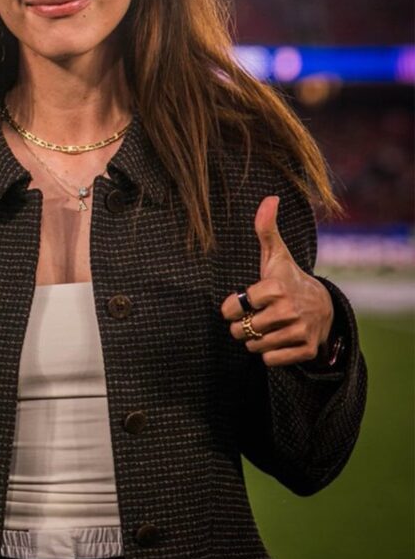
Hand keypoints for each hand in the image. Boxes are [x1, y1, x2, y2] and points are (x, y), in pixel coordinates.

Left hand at [220, 195, 333, 366]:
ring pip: (254, 346)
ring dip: (255, 340)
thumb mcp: (276, 255)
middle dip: (242, 326)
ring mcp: (299, 331)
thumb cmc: (288, 279)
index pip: (235, 306)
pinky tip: (279, 340)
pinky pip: (270, 360)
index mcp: (276, 286)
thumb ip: (265, 228)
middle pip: (242, 330)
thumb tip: (270, 197)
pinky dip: (270, 354)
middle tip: (256, 316)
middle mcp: (289, 309)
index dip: (233, 306)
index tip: (243, 301)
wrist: (325, 307)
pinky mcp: (306, 350)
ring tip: (268, 327)